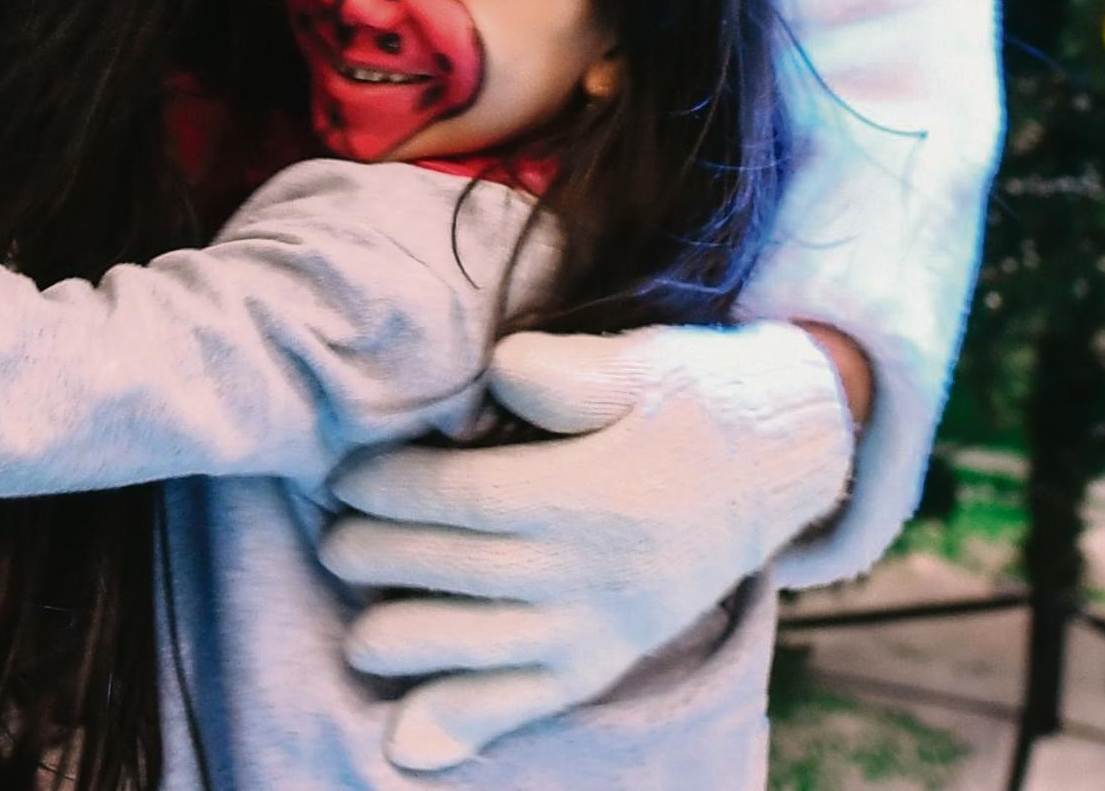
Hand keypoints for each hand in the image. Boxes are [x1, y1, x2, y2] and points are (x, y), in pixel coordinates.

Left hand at [321, 321, 852, 769]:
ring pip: (480, 647)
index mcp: (597, 493)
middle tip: (329, 537)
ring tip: (358, 625)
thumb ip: (569, 372)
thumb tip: (502, 369)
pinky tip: (408, 742)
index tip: (342, 473)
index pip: (467, 498)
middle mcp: (598, 572)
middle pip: (459, 572)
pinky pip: (529, 700)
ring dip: (402, 640)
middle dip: (377, 556)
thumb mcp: (643, 362)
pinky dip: (466, 722)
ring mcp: (602, 625)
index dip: (392, 488)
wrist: (775, 462)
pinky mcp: (607, 657)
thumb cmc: (691, 397)